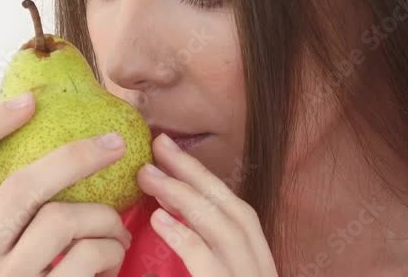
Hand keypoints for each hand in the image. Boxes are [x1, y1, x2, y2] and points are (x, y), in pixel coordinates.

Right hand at [0, 92, 132, 276]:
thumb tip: (51, 135)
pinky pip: (90, 257)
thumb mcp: (5, 251)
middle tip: (116, 142)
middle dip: (77, 156)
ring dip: (105, 218)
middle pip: (22, 186)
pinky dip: (112, 252)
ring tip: (116, 230)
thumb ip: (14, 211)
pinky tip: (112, 263)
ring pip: (64, 220)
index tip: (30, 101)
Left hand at [136, 134, 277, 275]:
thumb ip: (208, 252)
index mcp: (259, 259)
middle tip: (159, 144)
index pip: (235, 209)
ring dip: (183, 195)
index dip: (205, 178)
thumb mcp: (224, 274)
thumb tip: (169, 214)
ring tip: (148, 175)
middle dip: (195, 172)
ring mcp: (245, 275)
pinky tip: (158, 218)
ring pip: (220, 225)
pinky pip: (204, 259)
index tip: (172, 154)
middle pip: (231, 206)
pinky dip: (182, 235)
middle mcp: (259, 264)